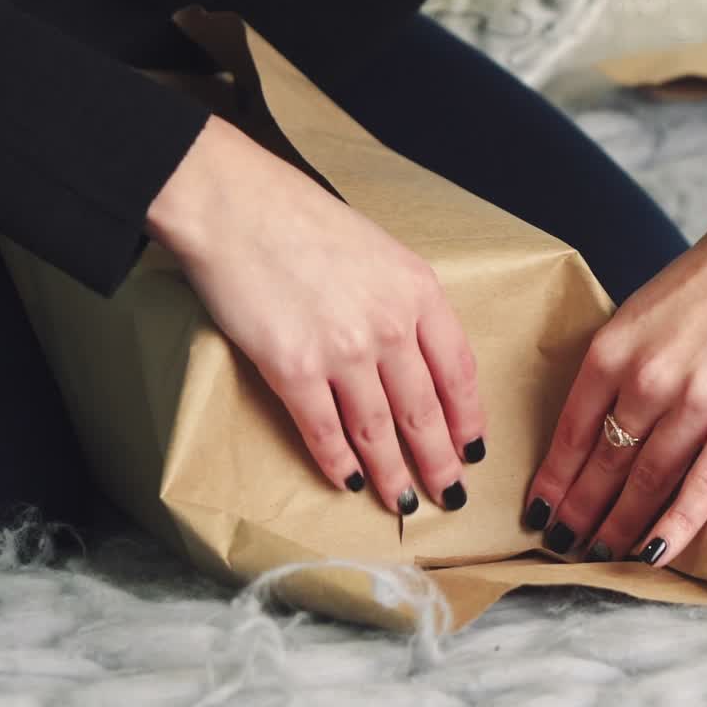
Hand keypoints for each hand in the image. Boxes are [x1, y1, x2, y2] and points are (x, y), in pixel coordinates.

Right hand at [146, 114, 486, 515]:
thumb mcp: (379, 251)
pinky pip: (323, 430)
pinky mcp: (293, 368)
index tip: (473, 447)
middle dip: (440, 462)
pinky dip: (338, 463)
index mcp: (418, 291)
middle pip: (425, 412)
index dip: (468, 418)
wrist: (234, 203)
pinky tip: (349, 482)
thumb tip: (415, 356)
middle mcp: (390, 325)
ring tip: (404, 503)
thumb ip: (404, 301)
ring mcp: (343, 350)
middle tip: (450, 495)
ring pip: (378, 430)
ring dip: (393, 474)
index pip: (459, 371)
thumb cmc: (301, 218)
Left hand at [522, 153, 706, 565]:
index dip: (554, 480)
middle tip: (563, 547)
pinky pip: (703, 484)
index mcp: (613, 350)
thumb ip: (622, 369)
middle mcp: (646, 378)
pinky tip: (655, 551)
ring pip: (645, 481)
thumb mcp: (643, 314)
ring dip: (619, 526)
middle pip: (603, 465)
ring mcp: (697, 400)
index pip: (571, 433)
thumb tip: (605, 431)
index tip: (539, 512)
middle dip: (579, 513)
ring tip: (601, 555)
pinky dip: (675, 523)